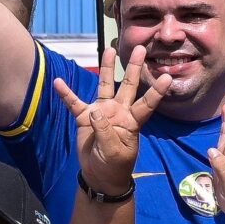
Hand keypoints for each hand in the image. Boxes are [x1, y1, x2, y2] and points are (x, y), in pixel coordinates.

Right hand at [52, 43, 160, 196]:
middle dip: (135, 68)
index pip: (147, 104)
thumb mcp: (114, 153)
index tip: (167, 78)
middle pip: (129, 86)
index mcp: (132, 121)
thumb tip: (96, 112)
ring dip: (107, 68)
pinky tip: (58, 83)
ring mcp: (102, 112)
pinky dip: (66, 94)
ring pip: (105, 86)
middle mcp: (119, 112)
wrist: (99, 174)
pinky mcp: (85, 118)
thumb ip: (106, 132)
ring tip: (109, 50)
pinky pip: (74, 103)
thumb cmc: (114, 166)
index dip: (156, 92)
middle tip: (141, 49)